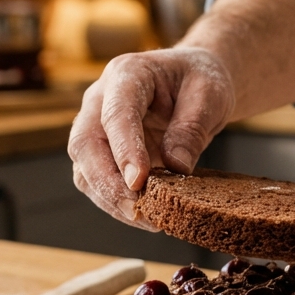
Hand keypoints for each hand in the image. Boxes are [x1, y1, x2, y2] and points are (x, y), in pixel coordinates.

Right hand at [68, 48, 234, 227]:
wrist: (192, 82)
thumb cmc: (200, 80)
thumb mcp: (210, 95)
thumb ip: (191, 128)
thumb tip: (175, 167)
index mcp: (126, 74)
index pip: (115, 113)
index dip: (123, 148)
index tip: (137, 181)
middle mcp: (100, 100)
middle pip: (85, 144)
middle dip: (108, 183)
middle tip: (138, 210)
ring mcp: (96, 127)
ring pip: (85, 169)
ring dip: (110, 199)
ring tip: (147, 220)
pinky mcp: (102, 153)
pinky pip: (97, 182)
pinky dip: (116, 203)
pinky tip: (144, 215)